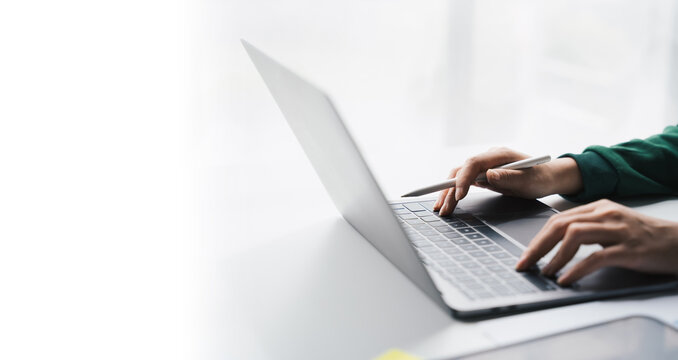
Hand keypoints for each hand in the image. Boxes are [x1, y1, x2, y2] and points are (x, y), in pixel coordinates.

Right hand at [433, 147, 582, 215]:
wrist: (547, 178)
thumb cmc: (540, 178)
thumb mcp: (528, 180)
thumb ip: (509, 177)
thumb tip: (488, 174)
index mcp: (498, 155)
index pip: (473, 163)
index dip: (463, 179)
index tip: (459, 196)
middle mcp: (487, 158)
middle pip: (461, 170)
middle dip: (449, 189)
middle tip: (443, 208)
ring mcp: (484, 166)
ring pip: (459, 177)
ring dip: (448, 193)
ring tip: (441, 209)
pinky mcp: (482, 175)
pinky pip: (464, 183)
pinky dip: (455, 193)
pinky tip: (448, 203)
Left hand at [516, 199, 677, 284]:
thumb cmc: (645, 237)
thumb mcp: (613, 226)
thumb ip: (588, 229)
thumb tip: (555, 246)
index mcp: (598, 207)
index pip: (558, 220)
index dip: (537, 238)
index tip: (524, 255)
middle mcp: (606, 214)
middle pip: (560, 225)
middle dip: (537, 247)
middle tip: (524, 264)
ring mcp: (618, 230)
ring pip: (574, 236)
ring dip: (554, 257)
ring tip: (544, 272)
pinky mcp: (629, 249)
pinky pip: (596, 257)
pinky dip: (576, 269)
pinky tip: (566, 279)